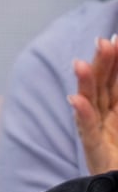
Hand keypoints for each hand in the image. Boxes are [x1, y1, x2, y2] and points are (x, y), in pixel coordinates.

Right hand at [69, 35, 117, 175]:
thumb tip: (107, 87)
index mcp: (117, 113)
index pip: (115, 82)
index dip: (115, 61)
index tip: (116, 38)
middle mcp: (105, 121)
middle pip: (102, 88)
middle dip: (101, 65)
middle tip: (102, 42)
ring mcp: (98, 136)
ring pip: (90, 105)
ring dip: (84, 85)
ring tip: (80, 64)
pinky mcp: (95, 153)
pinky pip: (88, 132)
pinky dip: (82, 115)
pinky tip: (76, 100)